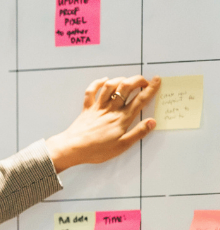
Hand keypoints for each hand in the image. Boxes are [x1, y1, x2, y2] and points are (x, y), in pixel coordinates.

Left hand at [45, 75, 159, 171]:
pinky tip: (104, 80)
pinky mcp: (87, 109)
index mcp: (121, 119)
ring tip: (126, 81)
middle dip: (137, 80)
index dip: (150, 89)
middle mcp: (111, 109)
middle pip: (126, 87)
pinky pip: (91, 91)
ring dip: (119, 80)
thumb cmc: (96, 150)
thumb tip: (152, 122)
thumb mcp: (121, 146)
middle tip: (144, 80)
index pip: (140, 100)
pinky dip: (97, 83)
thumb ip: (138, 133)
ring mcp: (98, 107)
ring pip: (109, 86)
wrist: (71, 148)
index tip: (157, 81)